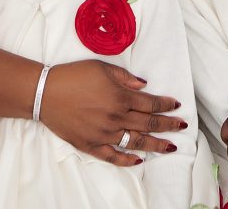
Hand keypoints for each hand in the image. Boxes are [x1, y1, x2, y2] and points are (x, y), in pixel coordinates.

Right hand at [39, 60, 183, 165]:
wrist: (45, 94)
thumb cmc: (73, 76)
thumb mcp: (102, 68)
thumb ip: (125, 78)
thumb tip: (143, 86)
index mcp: (120, 97)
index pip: (151, 104)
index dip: (166, 105)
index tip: (176, 105)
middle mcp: (116, 117)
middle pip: (149, 124)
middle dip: (168, 124)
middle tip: (182, 126)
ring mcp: (104, 134)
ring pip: (136, 142)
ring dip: (155, 144)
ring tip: (170, 146)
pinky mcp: (91, 145)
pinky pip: (113, 156)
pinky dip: (127, 160)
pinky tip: (139, 160)